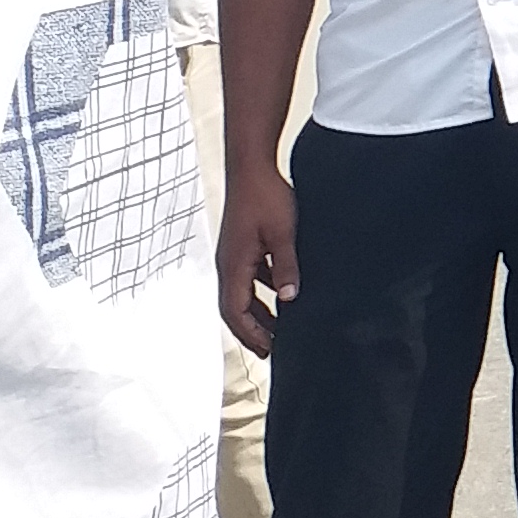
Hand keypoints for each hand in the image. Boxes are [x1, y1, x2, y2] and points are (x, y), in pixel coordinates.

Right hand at [216, 169, 299, 357]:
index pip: (235, 312)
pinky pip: (248, 276)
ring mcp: (233, 254)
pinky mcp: (241, 244)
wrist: (251, 166)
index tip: (268, 351)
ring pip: (241, 293)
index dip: (250, 334)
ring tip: (280, 328)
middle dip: (252, 330)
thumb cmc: (266, 197)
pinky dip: (262, 291)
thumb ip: (285, 266)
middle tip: (272, 350)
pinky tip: (282, 293)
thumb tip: (289, 298)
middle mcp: (227, 263)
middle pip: (234, 308)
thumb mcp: (283, 234)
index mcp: (233, 265)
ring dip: (258, 311)